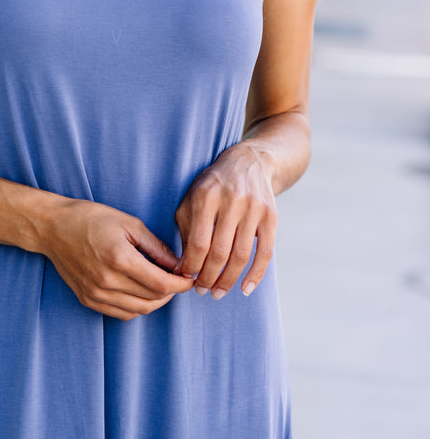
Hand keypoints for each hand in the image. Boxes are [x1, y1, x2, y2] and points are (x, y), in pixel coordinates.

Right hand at [40, 198, 193, 319]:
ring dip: (156, 302)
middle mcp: (107, 281)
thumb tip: (178, 264)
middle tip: (178, 279)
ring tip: (162, 286)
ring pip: (139, 310)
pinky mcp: (88, 299)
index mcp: (120, 259)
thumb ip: (156, 247)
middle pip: (152, 299)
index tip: (190, 279)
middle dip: (171, 292)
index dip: (181, 284)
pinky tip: (142, 293)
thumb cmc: (90, 218)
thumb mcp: (128, 223)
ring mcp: (96, 294)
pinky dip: (137, 307)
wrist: (53, 227)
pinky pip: (121, 313)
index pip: (161, 283)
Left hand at [174, 143, 277, 298]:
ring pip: (241, 256)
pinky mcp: (271, 216)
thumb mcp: (192, 198)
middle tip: (201, 291)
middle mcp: (232, 201)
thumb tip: (182, 267)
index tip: (184, 279)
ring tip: (218, 292)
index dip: (190, 266)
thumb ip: (186, 229)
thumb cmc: (213, 186)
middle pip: (219, 252)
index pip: (197, 242)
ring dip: (228, 280)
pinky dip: (256, 275)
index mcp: (207, 196)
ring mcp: (254, 208)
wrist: (249, 162)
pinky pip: (265, 252)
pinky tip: (245, 289)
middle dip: (208, 277)